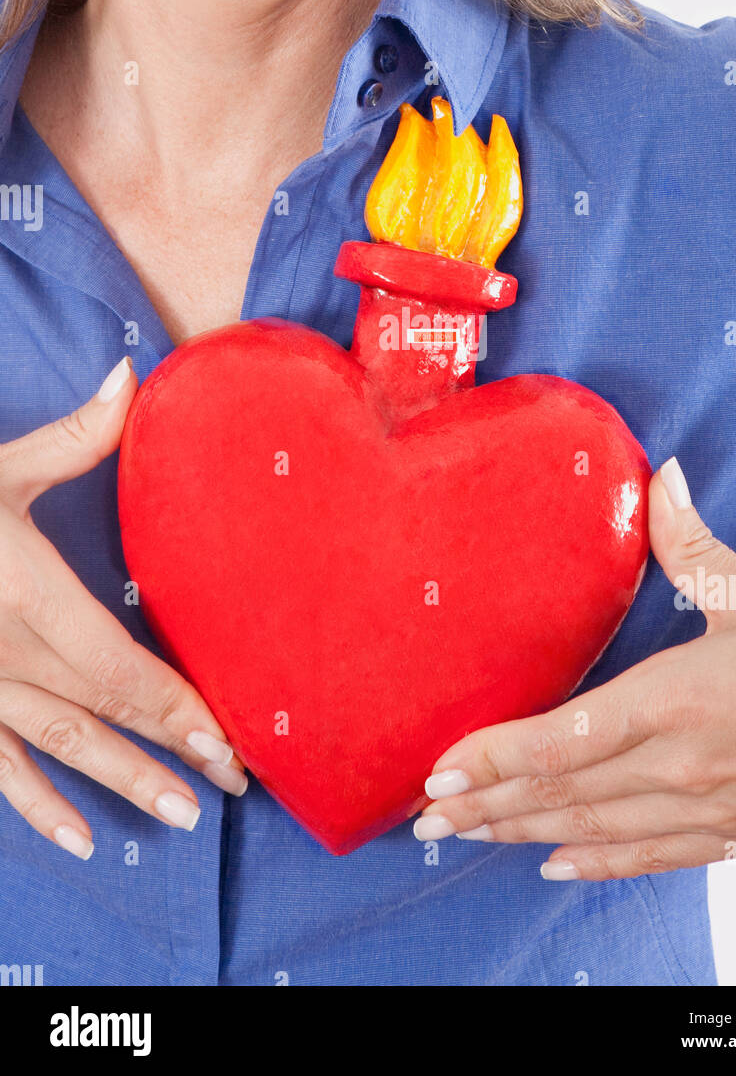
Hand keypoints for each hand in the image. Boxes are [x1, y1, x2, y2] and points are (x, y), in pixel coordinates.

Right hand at [0, 358, 245, 861]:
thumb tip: (132, 374)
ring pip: (61, 748)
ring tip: (181, 815)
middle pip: (105, 712)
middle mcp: (6, 653)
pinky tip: (79, 840)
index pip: (119, 665)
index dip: (177, 705)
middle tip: (234, 782)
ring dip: (123, 783)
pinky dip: (37, 806)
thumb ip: (73, 436)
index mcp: (25, 593)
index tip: (231, 738)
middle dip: (174, 749)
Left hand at [414, 458, 735, 879]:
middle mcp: (682, 766)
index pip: (560, 739)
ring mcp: (708, 812)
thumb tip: (659, 474)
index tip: (438, 769)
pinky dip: (595, 866)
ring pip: (593, 834)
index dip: (492, 759)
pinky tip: (554, 866)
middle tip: (422, 817)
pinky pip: (648, 861)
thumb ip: (689, 541)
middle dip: (484, 807)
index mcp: (679, 698)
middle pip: (561, 796)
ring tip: (464, 838)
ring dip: (522, 836)